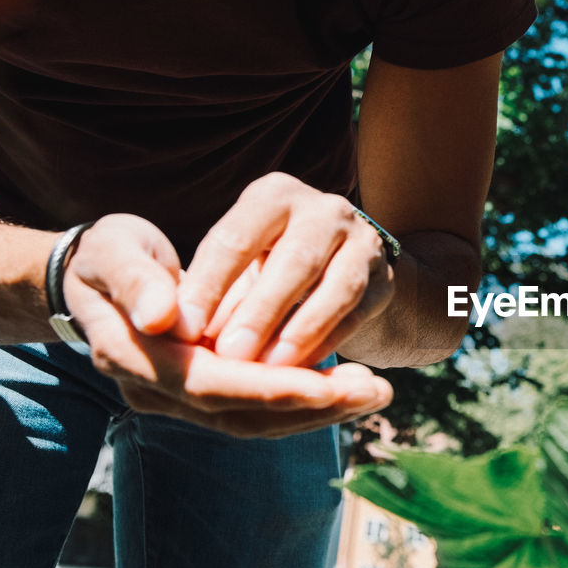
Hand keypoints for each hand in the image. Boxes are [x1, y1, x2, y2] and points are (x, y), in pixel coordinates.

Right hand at [63, 213, 391, 437]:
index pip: (208, 384)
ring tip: (376, 392)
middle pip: (240, 414)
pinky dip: (307, 402)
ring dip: (319, 411)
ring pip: (257, 421)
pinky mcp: (208, 395)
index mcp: (130, 356)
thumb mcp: (114, 253)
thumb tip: (163, 319)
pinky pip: (261, 410)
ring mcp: (181, 399)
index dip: (268, 387)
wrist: (97, 278)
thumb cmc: (110, 256)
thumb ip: (137, 282)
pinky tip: (352, 390)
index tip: (327, 382)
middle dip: (310, 405)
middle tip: (373, 390)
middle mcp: (156, 390)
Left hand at [174, 172, 396, 366]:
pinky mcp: (386, 278)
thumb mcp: (237, 265)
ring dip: (302, 332)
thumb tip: (182, 333)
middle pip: (294, 260)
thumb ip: (214, 294)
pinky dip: (330, 342)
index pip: (236, 238)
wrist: (340, 266)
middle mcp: (324, 209)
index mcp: (273, 196)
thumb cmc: (265, 267)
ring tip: (270, 370)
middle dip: (260, 311)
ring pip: (337, 287)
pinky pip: (359, 313)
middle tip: (228, 355)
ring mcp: (363, 240)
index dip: (208, 285)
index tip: (181, 330)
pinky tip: (304, 372)